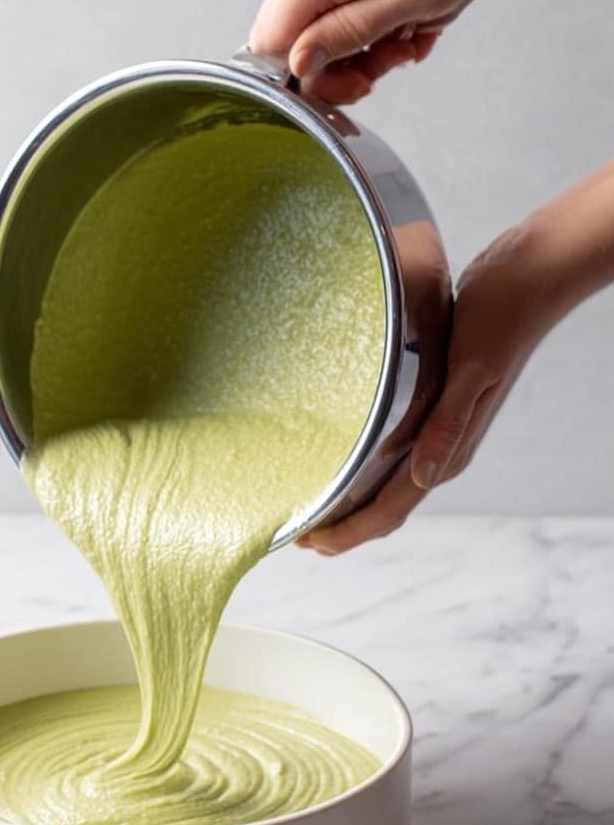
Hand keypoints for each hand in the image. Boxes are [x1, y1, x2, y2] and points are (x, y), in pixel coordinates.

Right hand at [250, 0, 540, 102]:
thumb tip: (301, 66)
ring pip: (310, 16)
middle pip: (289, 31)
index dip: (304, 76)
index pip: (270, 40)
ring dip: (356, 39)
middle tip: (391, 59)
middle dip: (338, 60)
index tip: (351, 82)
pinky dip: (361, 13)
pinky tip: (400, 13)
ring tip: (408, 33)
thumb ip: (351, 34)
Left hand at [300, 223, 557, 553]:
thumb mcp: (471, 368)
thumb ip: (447, 423)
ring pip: (387, 488)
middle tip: (297, 535)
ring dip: (350, 504)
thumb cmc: (499, 318)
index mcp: (449, 451)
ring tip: (310, 508)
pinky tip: (338, 462)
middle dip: (342, 529)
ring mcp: (438, 435)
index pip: (390, 511)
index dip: (347, 533)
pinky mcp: (432, 413)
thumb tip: (423, 477)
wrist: (526, 282)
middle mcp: (443, 452)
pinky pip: (392, 459)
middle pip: (385, 509)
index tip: (308, 542)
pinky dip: (362, 474)